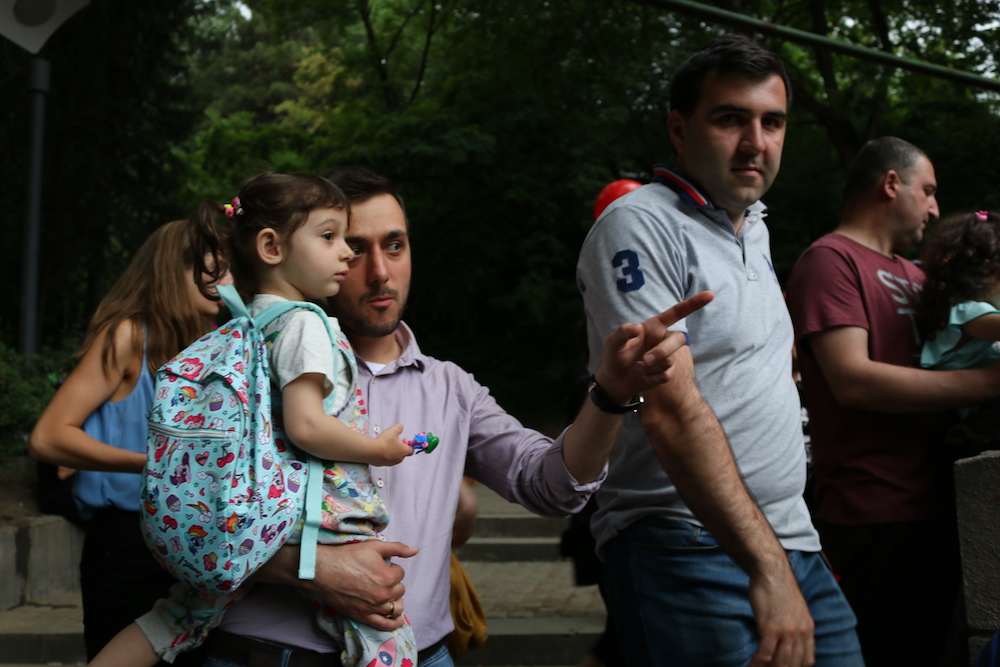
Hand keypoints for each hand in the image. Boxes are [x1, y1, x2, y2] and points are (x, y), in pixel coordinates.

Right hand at [305, 540, 417, 630]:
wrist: (323, 570)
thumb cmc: (348, 556)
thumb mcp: (374, 546)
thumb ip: (397, 548)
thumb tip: (415, 550)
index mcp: (387, 576)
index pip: (400, 573)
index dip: (392, 567)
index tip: (381, 565)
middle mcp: (383, 594)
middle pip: (400, 590)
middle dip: (393, 582)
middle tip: (379, 577)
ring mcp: (373, 607)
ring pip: (396, 607)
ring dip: (395, 600)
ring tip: (388, 594)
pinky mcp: (363, 616)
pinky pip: (385, 625)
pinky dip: (394, 623)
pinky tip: (398, 619)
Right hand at [370, 423, 412, 465]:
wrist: (371, 451)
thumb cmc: (385, 441)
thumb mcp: (393, 430)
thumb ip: (399, 427)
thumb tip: (401, 427)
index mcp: (404, 451)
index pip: (411, 450)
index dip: (409, 444)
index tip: (402, 439)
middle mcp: (399, 459)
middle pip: (402, 453)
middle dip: (399, 447)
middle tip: (393, 441)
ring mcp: (390, 463)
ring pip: (394, 457)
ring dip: (392, 451)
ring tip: (385, 445)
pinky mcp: (383, 465)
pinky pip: (386, 459)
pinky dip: (385, 455)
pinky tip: (379, 449)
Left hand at [594, 291, 713, 403]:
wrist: (615, 379)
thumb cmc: (615, 355)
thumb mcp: (613, 342)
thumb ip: (623, 332)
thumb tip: (638, 328)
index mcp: (655, 326)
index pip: (677, 313)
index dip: (694, 303)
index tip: (710, 294)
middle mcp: (664, 339)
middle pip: (679, 340)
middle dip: (662, 351)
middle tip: (644, 360)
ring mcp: (667, 356)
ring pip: (669, 360)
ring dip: (650, 366)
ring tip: (636, 366)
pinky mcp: (667, 372)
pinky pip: (665, 374)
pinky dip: (649, 377)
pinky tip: (641, 375)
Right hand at [747, 567, 814, 665]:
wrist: (770, 570)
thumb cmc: (776, 587)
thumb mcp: (793, 609)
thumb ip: (792, 626)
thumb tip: (782, 640)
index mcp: (808, 628)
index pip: (807, 659)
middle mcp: (801, 632)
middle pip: (793, 664)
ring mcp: (787, 631)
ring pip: (781, 662)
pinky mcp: (771, 628)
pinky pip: (765, 654)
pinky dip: (758, 664)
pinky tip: (751, 666)